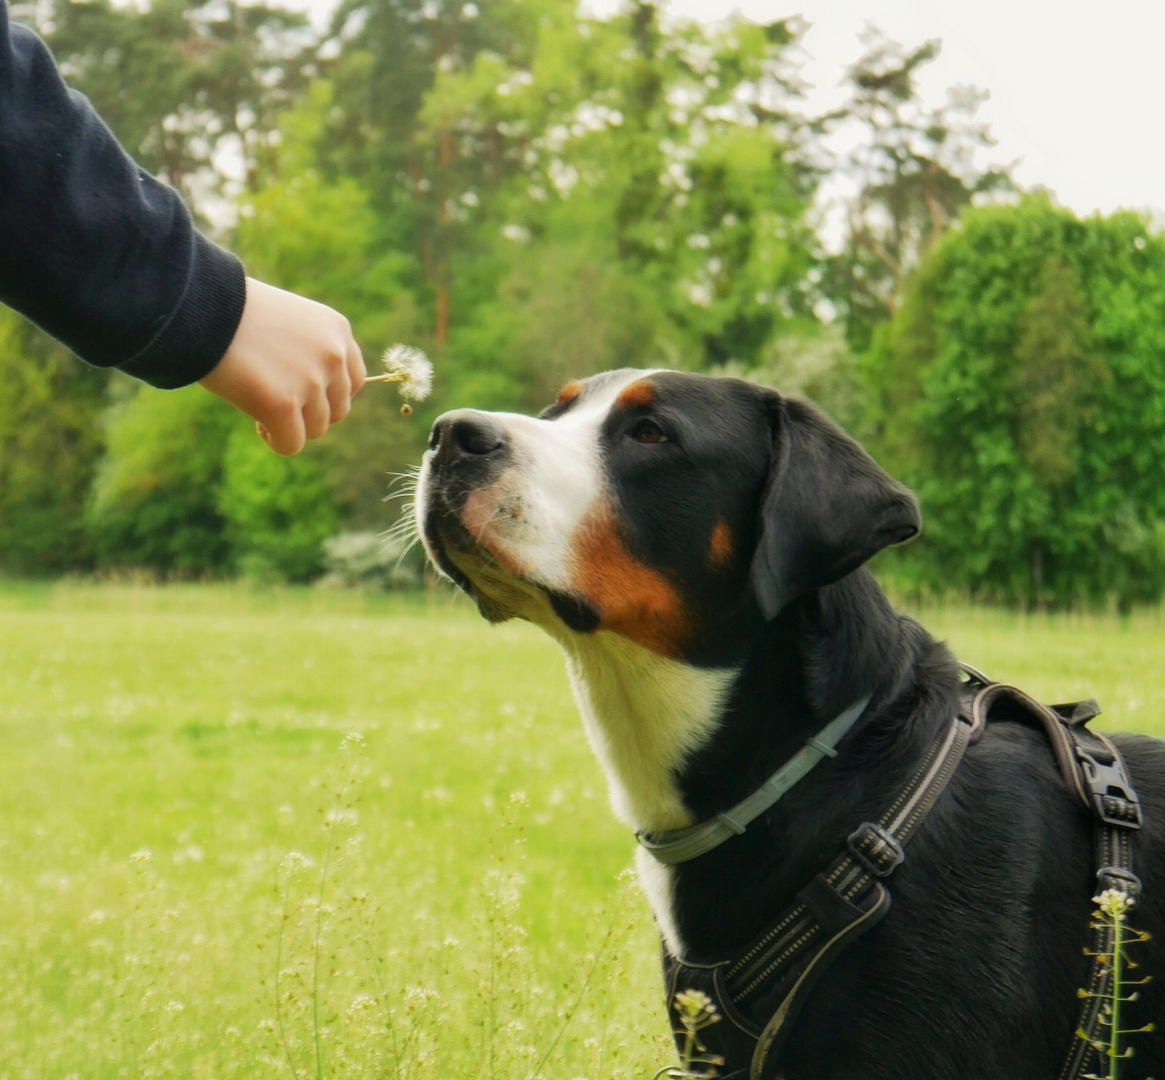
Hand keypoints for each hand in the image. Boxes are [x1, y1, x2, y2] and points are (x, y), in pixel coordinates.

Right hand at [198, 278, 365, 454]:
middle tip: (276, 398)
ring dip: (290, 425)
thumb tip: (320, 400)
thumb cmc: (235, 313)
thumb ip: (313, 353)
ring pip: (316, 429)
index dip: (327, 394)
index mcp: (337, 330)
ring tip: (261, 405)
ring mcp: (311, 381)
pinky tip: (258, 423)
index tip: (299, 390)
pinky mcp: (284, 405)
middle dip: (309, 412)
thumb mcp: (289, 321)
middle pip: (337, 410)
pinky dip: (276, 440)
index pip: (354, 382)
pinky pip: (292, 444)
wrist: (201, 307)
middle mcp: (332, 355)